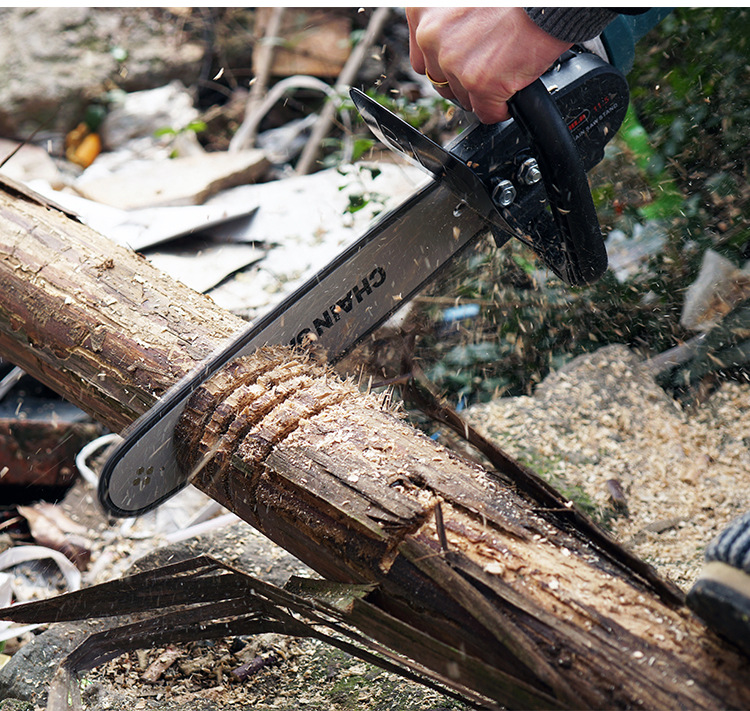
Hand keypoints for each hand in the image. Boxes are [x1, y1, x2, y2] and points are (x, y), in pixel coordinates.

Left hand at [406, 7, 571, 123]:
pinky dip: (502, 108)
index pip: (423, 59)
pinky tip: (513, 87)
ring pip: (463, 98)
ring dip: (483, 92)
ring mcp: (452, 61)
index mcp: (422, 10)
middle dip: (465, 79)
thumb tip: (447, 51)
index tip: (463, 62)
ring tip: (504, 68)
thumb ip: (447, 24)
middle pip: (443, 81)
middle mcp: (430, 36)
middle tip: (489, 63)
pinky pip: (487, 113)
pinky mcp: (478, 82)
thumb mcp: (464, 2)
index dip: (446, 65)